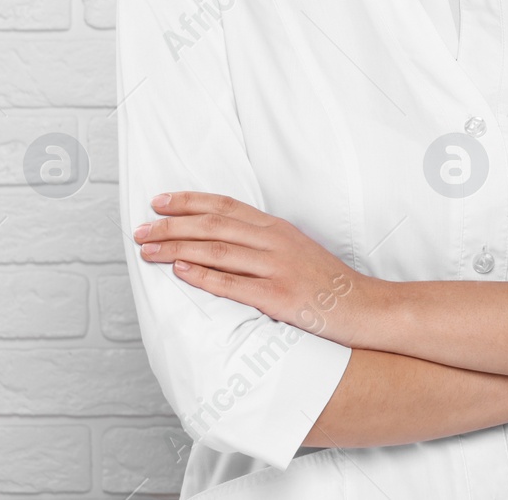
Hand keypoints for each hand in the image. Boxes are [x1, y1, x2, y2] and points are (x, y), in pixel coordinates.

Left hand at [132, 191, 370, 344]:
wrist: (366, 307)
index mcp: (278, 229)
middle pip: (215, 225)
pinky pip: (233, 284)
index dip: (190, 201)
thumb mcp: (297, 251)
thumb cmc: (328, 284)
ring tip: (148, 250)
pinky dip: (203, 276)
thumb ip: (263, 242)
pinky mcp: (280, 297)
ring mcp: (278, 269)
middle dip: (172, 225)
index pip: (226, 206)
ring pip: (218, 251)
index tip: (159, 202)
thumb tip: (222, 240)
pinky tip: (180, 271)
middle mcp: (276, 242)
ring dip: (177, 248)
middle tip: (141, 229)